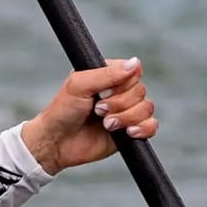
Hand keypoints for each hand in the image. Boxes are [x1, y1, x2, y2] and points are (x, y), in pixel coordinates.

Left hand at [21, 58, 157, 175]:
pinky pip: (151, 126)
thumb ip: (106, 73)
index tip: (101, 93)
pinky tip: (128, 132)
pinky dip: (143, 128)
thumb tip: (135, 63)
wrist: (55, 143)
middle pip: (141, 91)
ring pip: (147, 108)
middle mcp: (121, 92)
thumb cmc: (62, 111)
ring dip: (126, 117)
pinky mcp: (130, 132)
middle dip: (119, 103)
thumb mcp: (79, 85)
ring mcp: (126, 112)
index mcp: (110, 76)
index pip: (134, 71)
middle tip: (97, 111)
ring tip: (106, 125)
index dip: (121, 84)